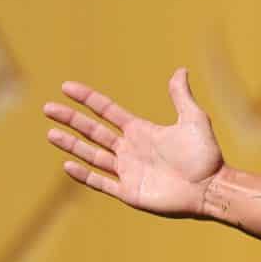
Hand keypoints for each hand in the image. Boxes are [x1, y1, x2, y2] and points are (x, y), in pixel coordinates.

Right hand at [44, 68, 224, 217]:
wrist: (212, 188)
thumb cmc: (206, 156)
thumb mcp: (194, 120)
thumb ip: (182, 96)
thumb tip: (180, 70)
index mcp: (141, 131)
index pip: (107, 111)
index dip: (87, 99)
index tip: (66, 87)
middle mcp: (130, 149)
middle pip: (93, 131)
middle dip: (71, 120)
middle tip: (48, 108)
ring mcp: (128, 171)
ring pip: (92, 156)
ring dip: (71, 145)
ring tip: (51, 133)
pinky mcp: (130, 192)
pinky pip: (101, 182)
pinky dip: (84, 175)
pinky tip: (67, 165)